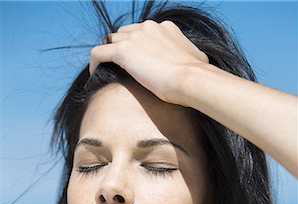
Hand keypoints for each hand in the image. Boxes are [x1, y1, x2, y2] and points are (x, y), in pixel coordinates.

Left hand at [90, 20, 208, 104]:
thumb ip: (191, 56)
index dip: (136, 46)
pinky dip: (94, 62)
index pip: (142, 32)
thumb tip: (199, 62)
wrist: (191, 79)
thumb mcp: (199, 59)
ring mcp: (134, 37)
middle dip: (121, 48)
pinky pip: (98, 53)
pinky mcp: (123, 51)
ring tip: (106, 72)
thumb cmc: (198, 74)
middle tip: (120, 68)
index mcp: (164, 28)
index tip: (136, 63)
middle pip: (124, 33)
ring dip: (108, 55)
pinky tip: (94, 75)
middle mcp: (148, 27)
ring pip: (111, 41)